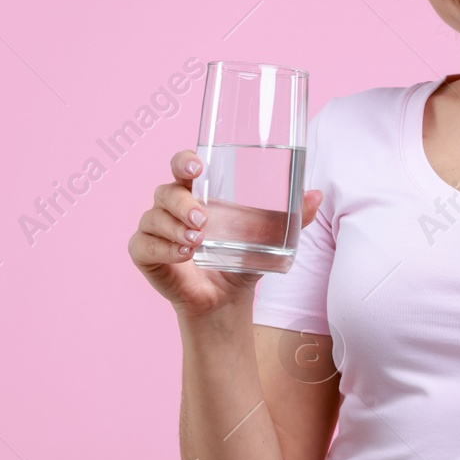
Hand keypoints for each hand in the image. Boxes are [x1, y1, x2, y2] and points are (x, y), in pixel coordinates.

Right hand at [128, 148, 323, 317]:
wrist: (226, 299)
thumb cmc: (241, 259)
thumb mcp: (271, 237)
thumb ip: (294, 217)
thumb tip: (316, 195)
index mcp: (197, 193)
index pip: (182, 166)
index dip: (184, 160)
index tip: (197, 166)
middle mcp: (171, 207)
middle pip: (165, 191)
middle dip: (182, 202)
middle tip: (204, 219)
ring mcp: (155, 230)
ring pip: (153, 217)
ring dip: (174, 228)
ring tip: (198, 242)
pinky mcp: (145, 254)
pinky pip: (143, 244)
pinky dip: (162, 248)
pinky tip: (183, 254)